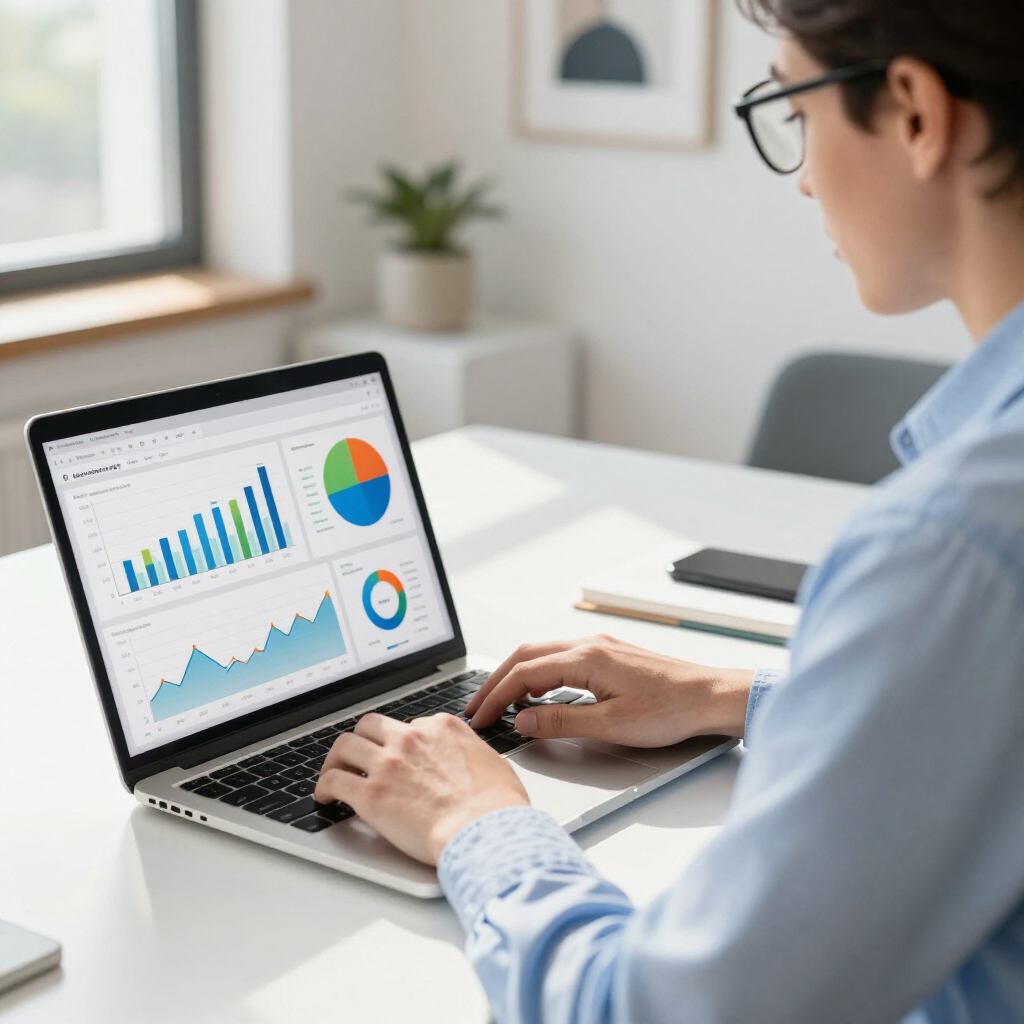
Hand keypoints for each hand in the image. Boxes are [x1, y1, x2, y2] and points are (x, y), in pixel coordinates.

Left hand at [315, 712, 529, 864]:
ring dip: (336, 759)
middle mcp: (411, 738)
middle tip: (359, 756)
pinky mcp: (370, 794)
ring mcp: (388, 763)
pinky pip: (334, 780)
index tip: (398, 756)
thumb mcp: (493, 763)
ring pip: (345, 745)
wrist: (484, 830)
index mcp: (441, 728)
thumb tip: (470, 762)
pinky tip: (325, 797)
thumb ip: (472, 754)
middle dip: (363, 739)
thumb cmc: (496, 806)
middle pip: (371, 725)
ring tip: (333, 772)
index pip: (410, 724)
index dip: (401, 742)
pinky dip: (324, 787)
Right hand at [465, 634, 753, 747]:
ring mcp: (600, 646)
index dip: (496, 697)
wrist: (711, 696)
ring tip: (502, 704)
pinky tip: (539, 694)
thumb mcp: (612, 725)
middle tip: (479, 708)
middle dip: (496, 682)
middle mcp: (589, 644)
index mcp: (586, 658)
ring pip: (543, 654)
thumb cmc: (671, 710)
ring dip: (517, 676)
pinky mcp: (610, 654)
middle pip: (526, 656)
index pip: (524, 674)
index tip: (481, 718)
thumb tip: (524, 721)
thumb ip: (562, 722)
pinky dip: (540, 674)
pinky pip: (561, 658)